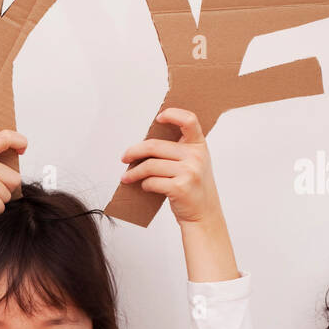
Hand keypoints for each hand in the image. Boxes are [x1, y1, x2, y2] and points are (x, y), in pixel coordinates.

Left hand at [119, 108, 221, 225]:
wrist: (204, 213)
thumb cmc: (194, 187)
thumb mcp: (194, 163)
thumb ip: (178, 150)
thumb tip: (145, 145)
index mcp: (199, 146)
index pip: (189, 120)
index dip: (173, 114)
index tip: (159, 118)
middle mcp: (196, 156)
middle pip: (154, 146)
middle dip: (134, 152)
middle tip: (125, 158)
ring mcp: (189, 172)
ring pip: (149, 166)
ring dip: (134, 172)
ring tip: (128, 177)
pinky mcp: (180, 187)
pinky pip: (151, 181)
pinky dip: (144, 185)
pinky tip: (145, 186)